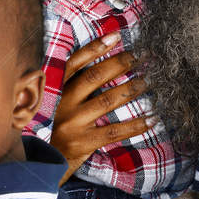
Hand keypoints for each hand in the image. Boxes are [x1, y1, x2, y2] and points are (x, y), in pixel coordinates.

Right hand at [50, 33, 153, 176]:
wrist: (46, 163)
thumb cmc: (61, 127)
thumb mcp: (61, 104)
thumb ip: (75, 85)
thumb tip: (107, 60)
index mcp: (56, 91)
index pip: (74, 64)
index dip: (95, 48)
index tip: (116, 36)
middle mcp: (62, 104)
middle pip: (93, 78)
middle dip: (118, 64)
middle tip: (139, 58)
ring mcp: (72, 123)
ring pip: (106, 101)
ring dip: (130, 89)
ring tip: (147, 82)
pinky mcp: (83, 142)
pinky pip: (114, 131)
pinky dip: (135, 124)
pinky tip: (151, 119)